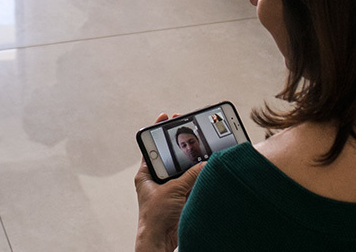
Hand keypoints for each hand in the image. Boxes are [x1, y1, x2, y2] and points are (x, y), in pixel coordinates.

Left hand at [134, 113, 204, 251]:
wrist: (160, 241)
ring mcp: (170, 188)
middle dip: (181, 145)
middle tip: (189, 128)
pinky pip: (192, 183)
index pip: (152, 147)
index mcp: (146, 173)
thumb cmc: (155, 217)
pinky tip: (208, 167)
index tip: (165, 117)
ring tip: (203, 147)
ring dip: (193, 162)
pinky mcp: (181, 197)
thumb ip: (190, 176)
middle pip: (171, 156)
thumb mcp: (172, 190)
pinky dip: (200, 177)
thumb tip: (206, 164)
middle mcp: (157, 179)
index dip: (158, 130)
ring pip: (184, 170)